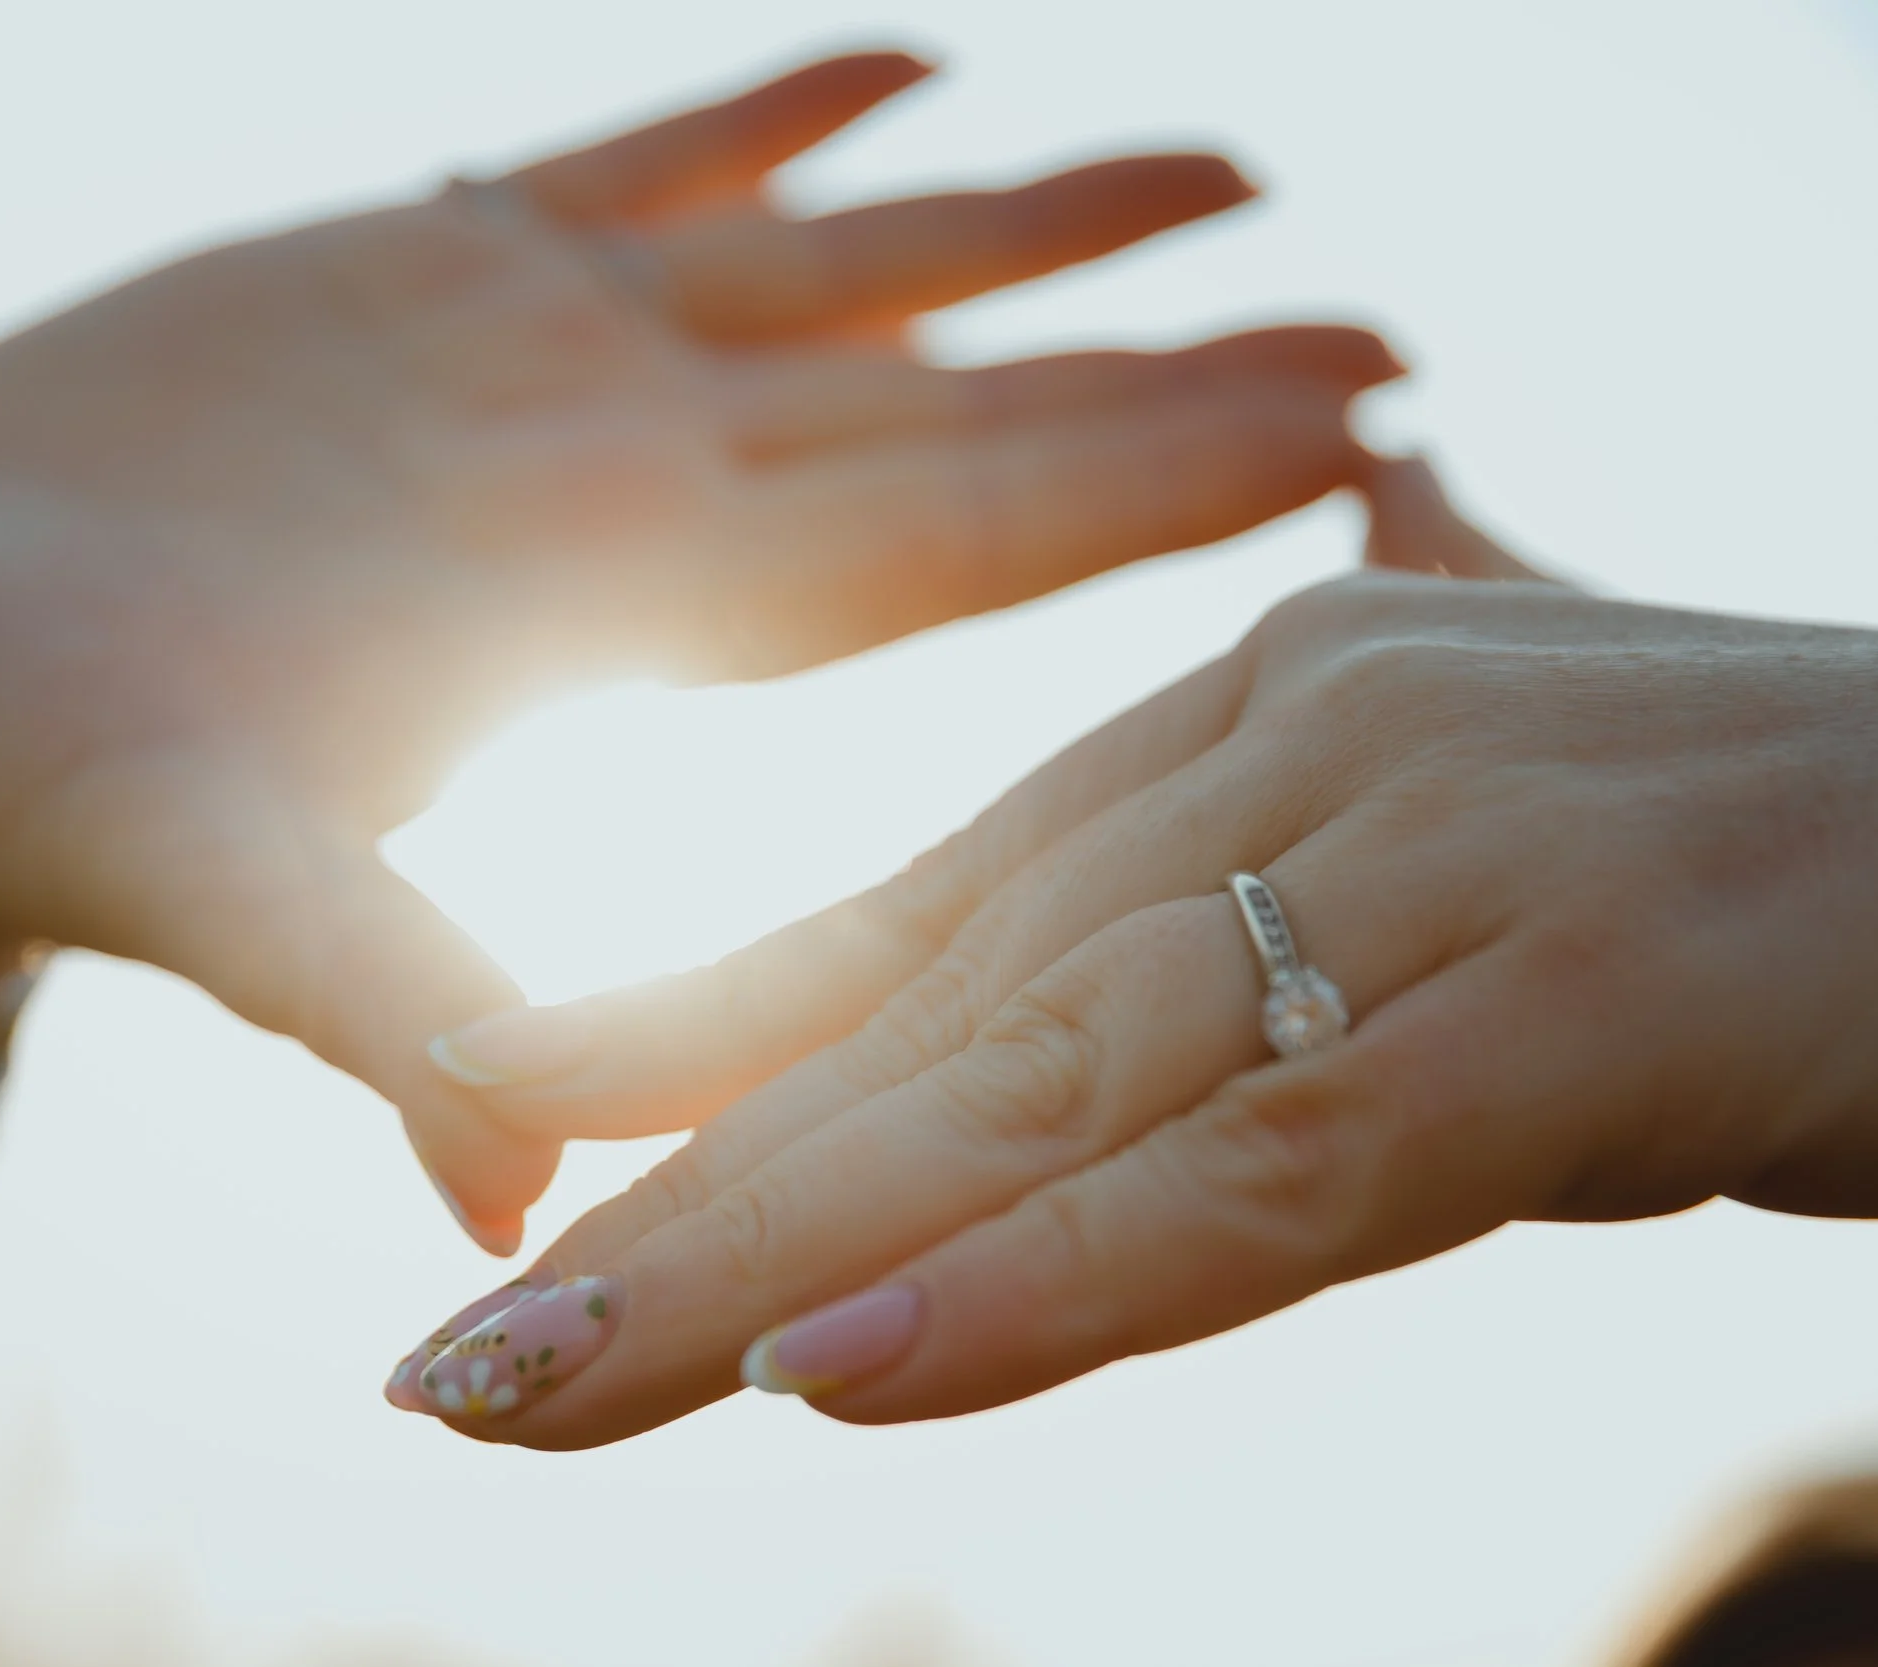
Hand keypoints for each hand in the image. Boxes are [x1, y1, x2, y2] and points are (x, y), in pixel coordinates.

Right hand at [0, 52, 1398, 1251]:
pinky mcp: (410, 262)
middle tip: (1383, 318)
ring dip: (1027, 220)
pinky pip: (637, 160)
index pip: (955, 539)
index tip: (1360, 420)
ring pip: (841, 269)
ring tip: (1225, 161)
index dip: (1155, 475)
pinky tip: (909, 55)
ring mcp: (532, 364)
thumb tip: (520, 1193)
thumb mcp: (194, 867)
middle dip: (1163, 357)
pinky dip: (772, 106)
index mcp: (619, 616)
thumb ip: (370, 990)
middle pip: (957, 410)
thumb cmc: (19, 788)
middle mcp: (623, 485)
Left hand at [385, 457, 1877, 1437]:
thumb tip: (1383, 495)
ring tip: (519, 1395)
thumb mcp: (1532, 817)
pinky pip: (1264, 1174)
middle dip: (661, 1201)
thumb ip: (1401, 720)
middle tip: (439, 1359)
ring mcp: (1433, 855)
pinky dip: (1048, 1285)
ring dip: (753, 1264)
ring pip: (1025, 1098)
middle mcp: (1301, 754)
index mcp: (1265, 720)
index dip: (681, 1020)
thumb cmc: (1836, 833)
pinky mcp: (1577, 995)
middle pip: (917, 1022)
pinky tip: (835, 1374)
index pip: (914, 903)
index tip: (482, 1111)